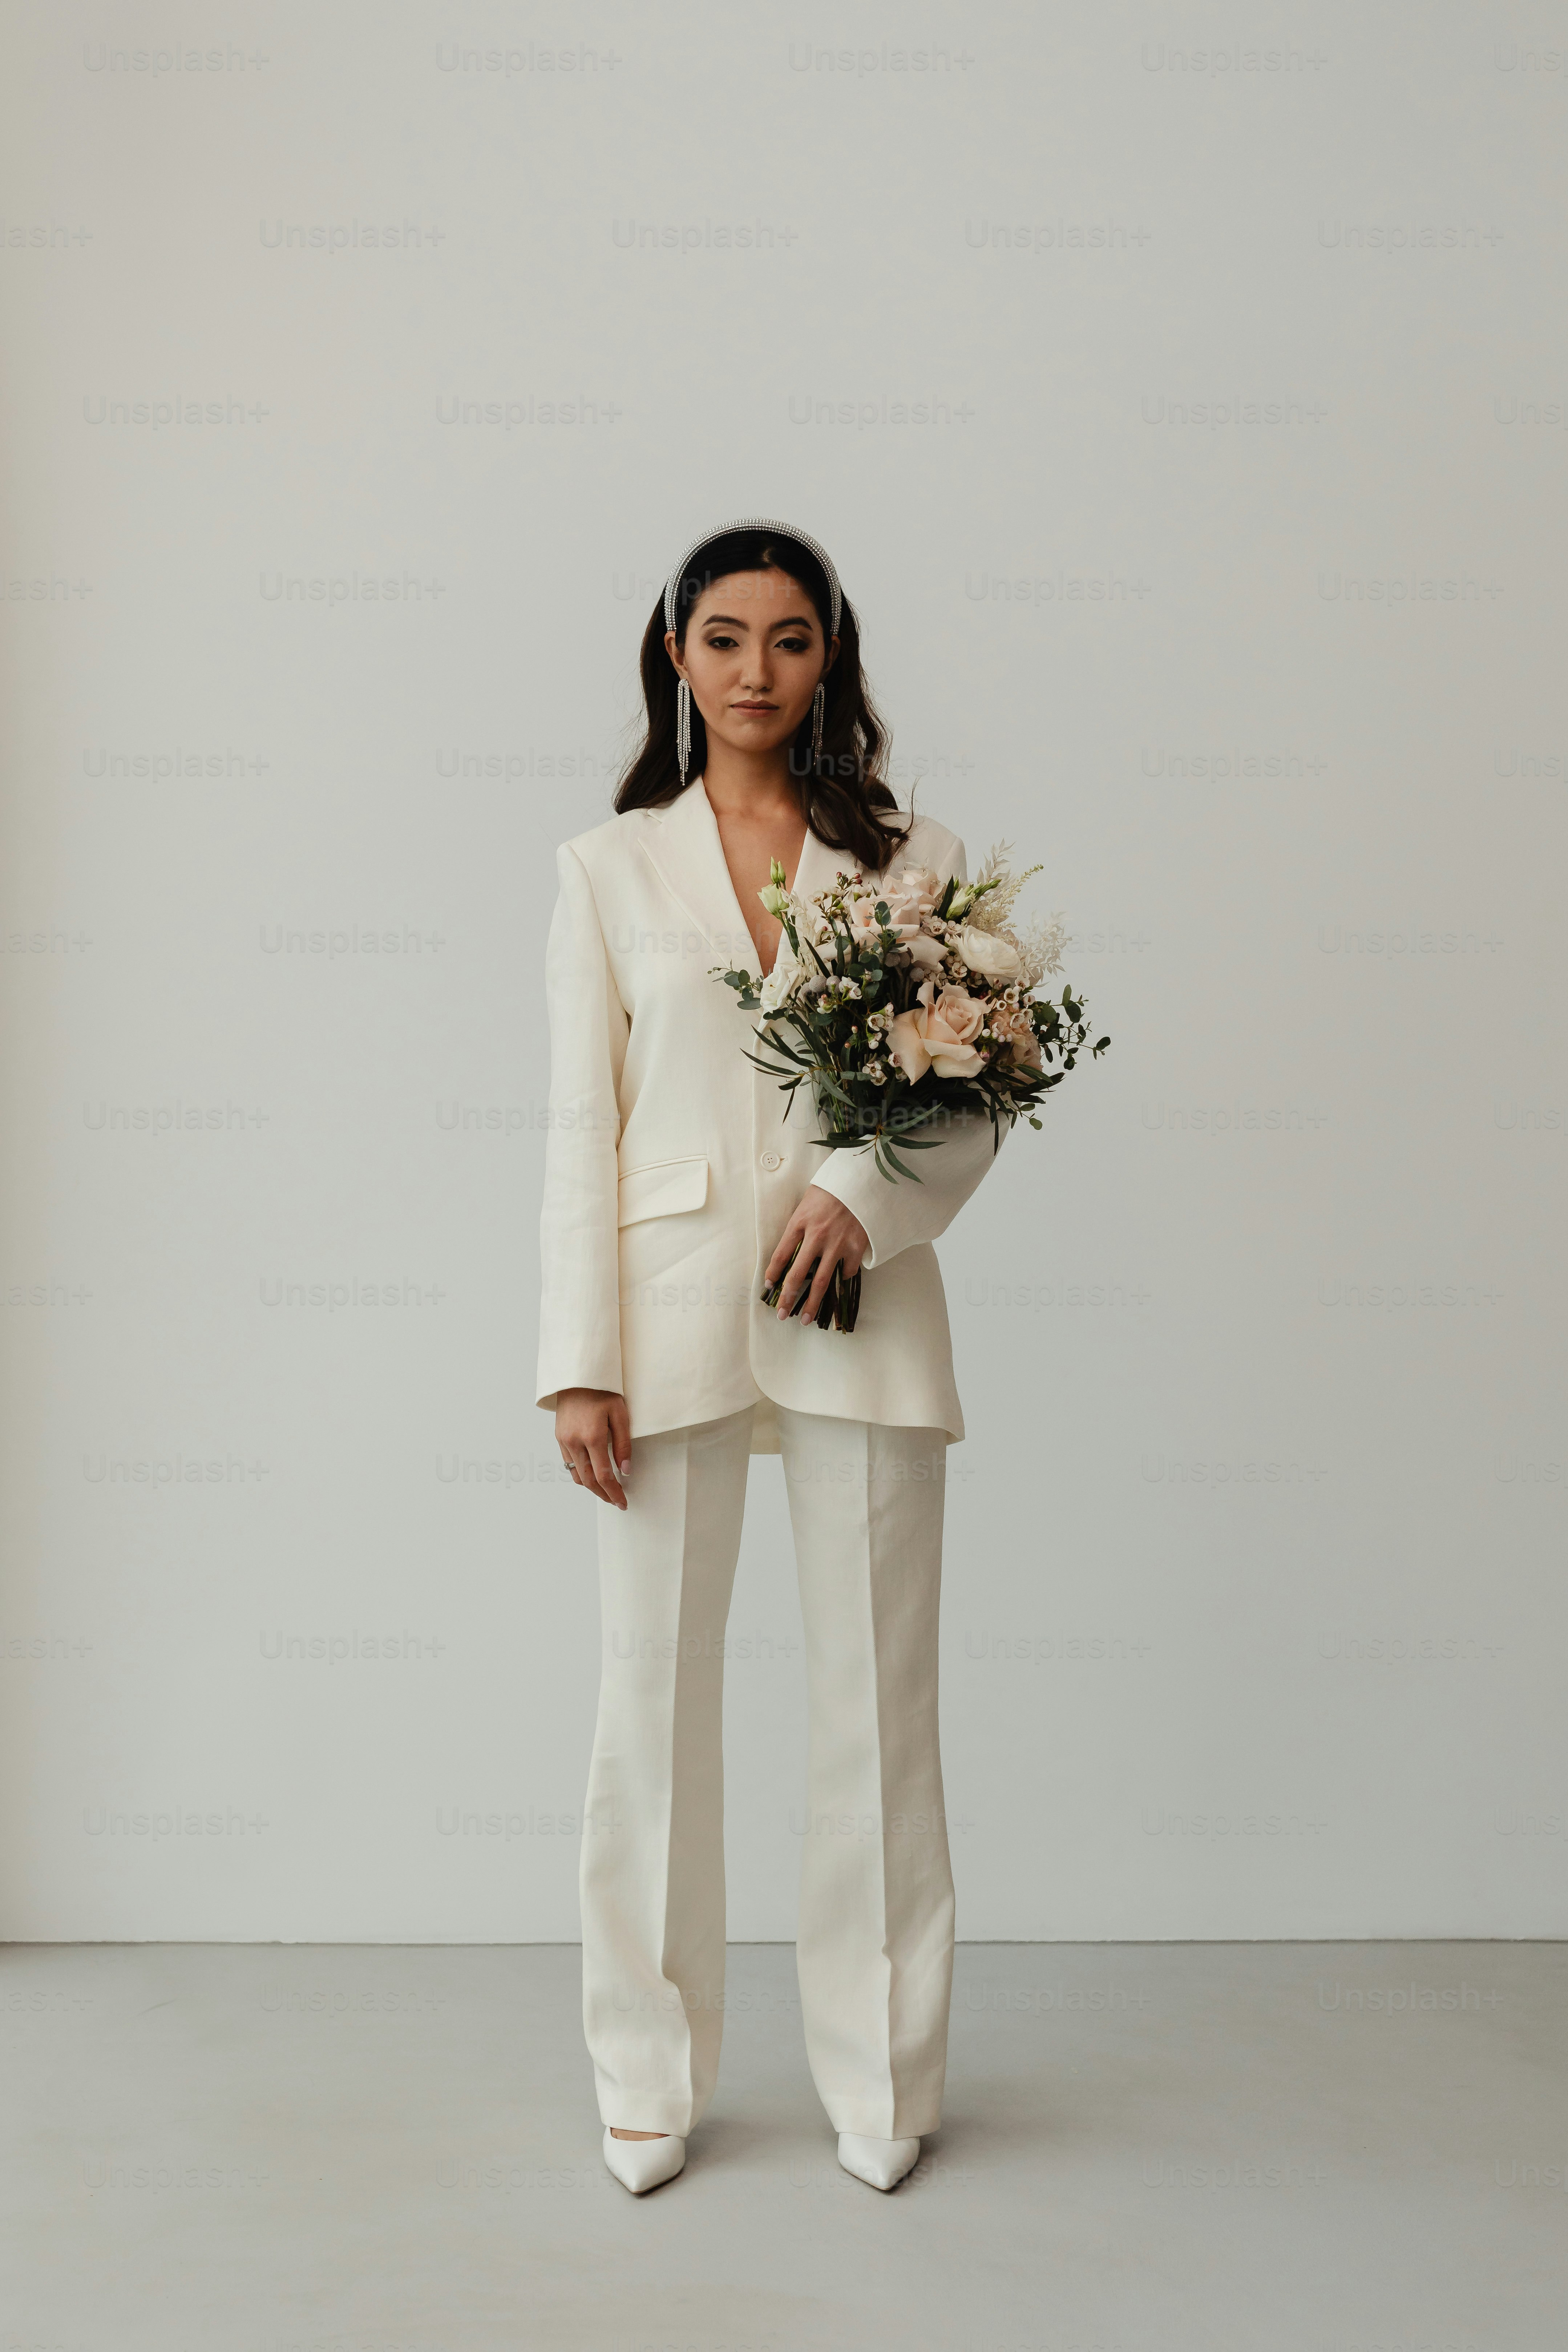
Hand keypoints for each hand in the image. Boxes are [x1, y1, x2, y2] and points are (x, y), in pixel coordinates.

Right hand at [555, 1388, 631, 1508]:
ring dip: (591, 1487)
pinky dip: (581, 1474)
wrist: (577, 1377)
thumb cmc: (602, 1391)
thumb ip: (623, 1444)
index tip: (622, 1502)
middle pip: (588, 1480)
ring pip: (577, 1475)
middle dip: (603, 1495)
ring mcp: (564, 1440)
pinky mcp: (559, 1437)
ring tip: (606, 1491)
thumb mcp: (620, 1413)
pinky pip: (569, 1464)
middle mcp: (575, 1441)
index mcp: (593, 1436)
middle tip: (616, 1501)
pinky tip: (592, 1474)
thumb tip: (625, 1470)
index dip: (614, 1492)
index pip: (603, 1475)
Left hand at [764, 1187, 869, 1323]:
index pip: (780, 1255)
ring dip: (812, 1304)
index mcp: (799, 1223)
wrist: (861, 1181)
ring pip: (822, 1282)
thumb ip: (798, 1228)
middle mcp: (816, 1237)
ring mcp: (837, 1244)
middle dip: (788, 1298)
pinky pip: (846, 1272)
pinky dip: (841, 1278)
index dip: (772, 1275)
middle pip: (798, 1275)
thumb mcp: (806, 1205)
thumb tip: (790, 1255)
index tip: (768, 1288)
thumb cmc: (830, 1190)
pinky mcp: (856, 1247)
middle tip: (782, 1315)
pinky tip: (838, 1281)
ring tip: (806, 1319)